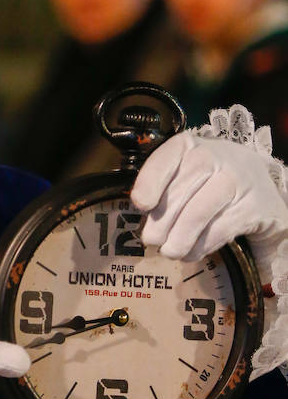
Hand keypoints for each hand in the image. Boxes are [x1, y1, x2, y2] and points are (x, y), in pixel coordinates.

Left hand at [131, 132, 287, 276]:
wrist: (257, 185)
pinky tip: (191, 252)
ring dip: (179, 239)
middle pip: (180, 193)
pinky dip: (200, 246)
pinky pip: (218, 231)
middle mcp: (213, 157)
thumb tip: (142, 213)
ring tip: (169, 251)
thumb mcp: (183, 172)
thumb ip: (161, 186)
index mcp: (188, 145)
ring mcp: (235, 181)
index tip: (141, 205)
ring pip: (198, 214)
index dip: (150, 182)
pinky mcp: (250, 207)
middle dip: (161, 222)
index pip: (166, 158)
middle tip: (151, 240)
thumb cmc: (207, 179)